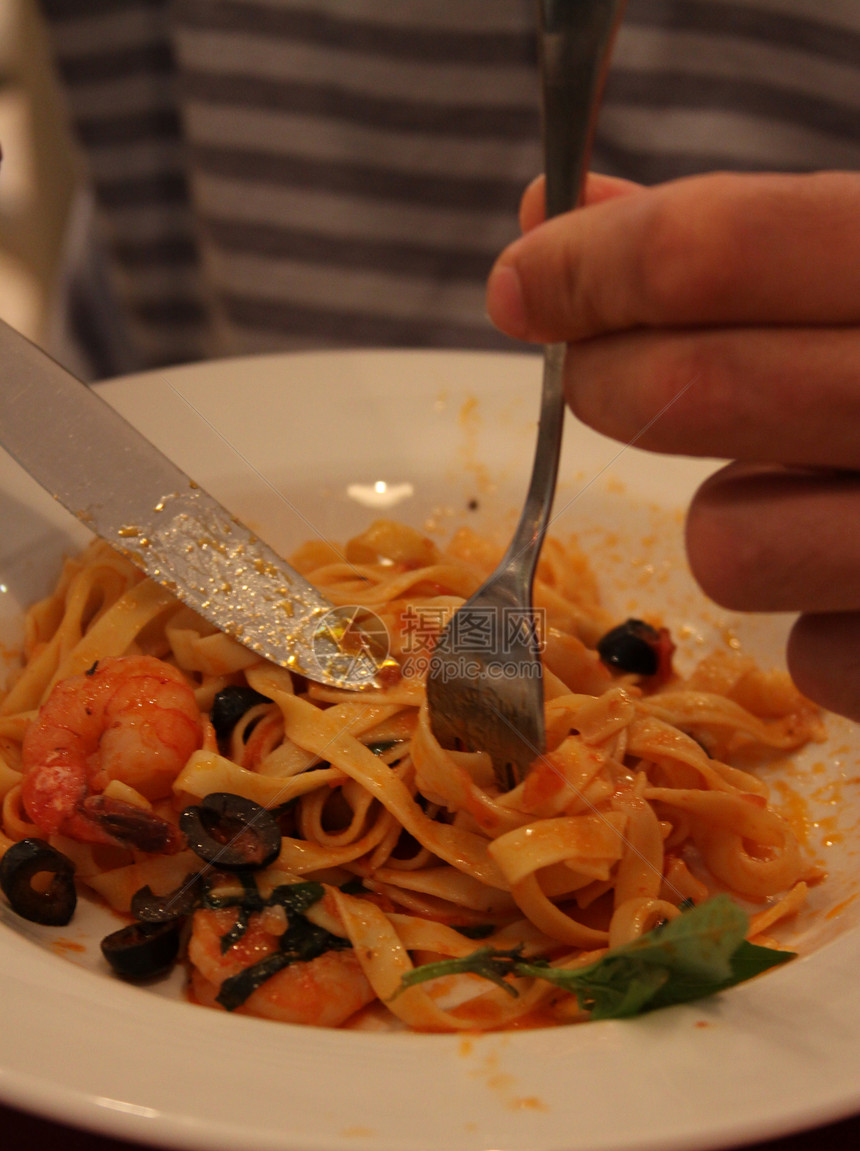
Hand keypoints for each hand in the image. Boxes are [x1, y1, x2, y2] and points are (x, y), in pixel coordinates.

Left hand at [487, 170, 859, 720]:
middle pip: (694, 392)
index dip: (595, 262)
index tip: (523, 279)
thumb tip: (557, 209)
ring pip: (726, 547)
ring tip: (818, 485)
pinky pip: (809, 652)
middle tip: (603, 371)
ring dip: (741, 514)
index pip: (725, 248)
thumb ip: (746, 241)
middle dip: (613, 380)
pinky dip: (822, 612)